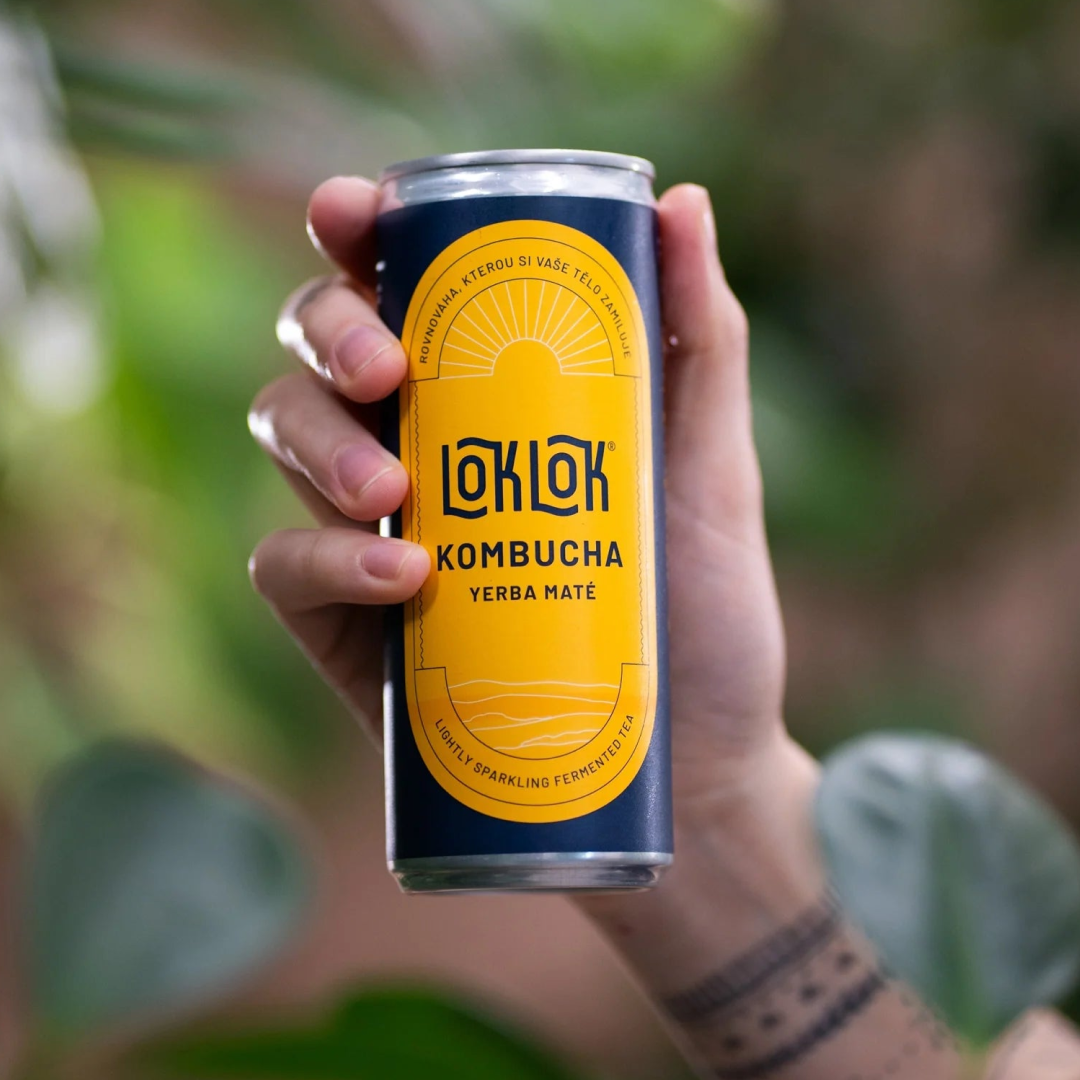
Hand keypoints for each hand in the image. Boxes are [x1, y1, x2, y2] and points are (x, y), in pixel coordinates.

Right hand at [250, 176, 793, 818]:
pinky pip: (285, 569)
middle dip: (328, 333)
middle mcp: (416, 448)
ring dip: (319, 441)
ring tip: (396, 488)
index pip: (395, 289)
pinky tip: (401, 577)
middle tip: (386, 367)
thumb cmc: (703, 611)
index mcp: (484, 394)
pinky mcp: (350, 626)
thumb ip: (699, 342)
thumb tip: (682, 201)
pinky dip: (323, 560)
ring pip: (286, 439)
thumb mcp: (708, 468)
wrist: (687, 761)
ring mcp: (374, 533)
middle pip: (319, 352)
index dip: (353, 236)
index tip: (352, 213)